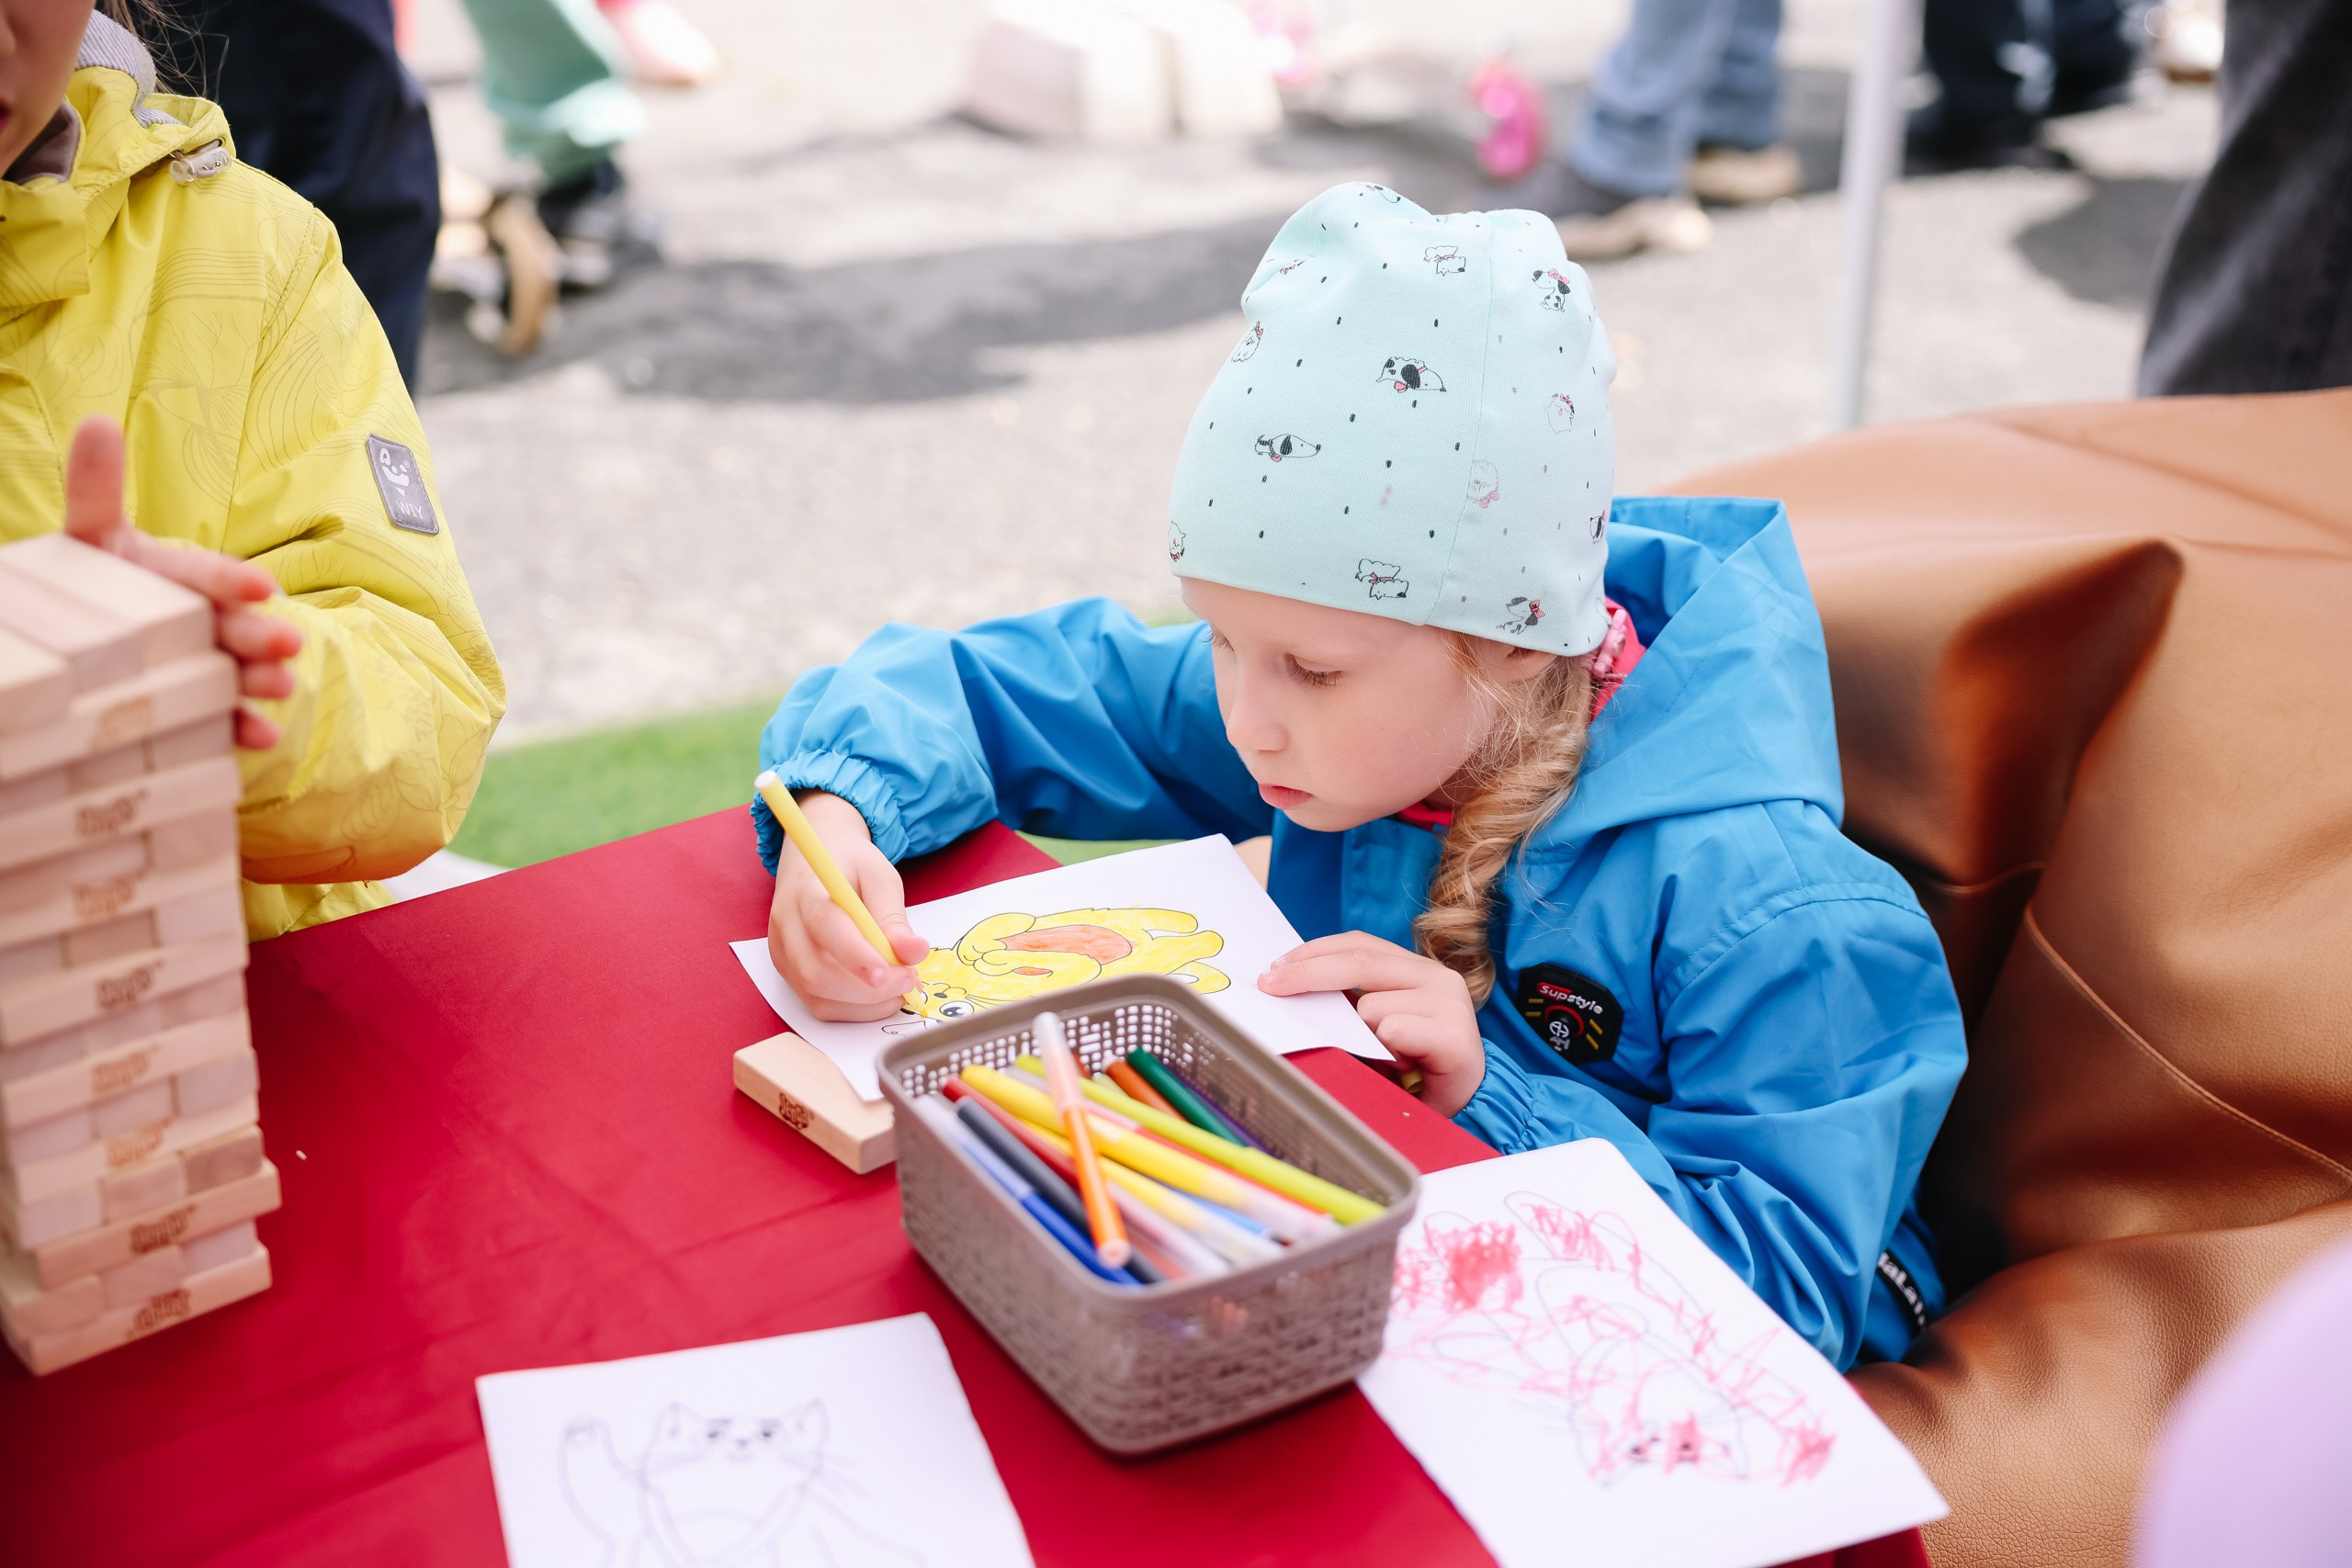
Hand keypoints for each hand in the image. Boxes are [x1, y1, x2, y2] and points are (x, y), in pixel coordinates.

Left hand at [64, 416, 302, 750]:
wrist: (78, 650)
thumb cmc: (95, 586)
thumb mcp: (92, 540)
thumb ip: (96, 488)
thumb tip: (99, 421)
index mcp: (170, 577)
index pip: (202, 573)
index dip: (228, 579)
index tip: (257, 587)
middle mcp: (193, 619)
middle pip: (228, 624)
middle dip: (259, 633)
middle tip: (288, 642)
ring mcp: (200, 662)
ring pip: (235, 669)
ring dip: (261, 678)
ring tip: (280, 686)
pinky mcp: (198, 705)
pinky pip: (222, 717)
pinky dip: (243, 728)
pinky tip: (260, 737)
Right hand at [765, 792, 929, 1021]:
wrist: (815, 860)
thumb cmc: (850, 866)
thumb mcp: (881, 877)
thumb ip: (894, 917)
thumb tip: (914, 953)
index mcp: (807, 890)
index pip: (824, 926)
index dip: (856, 955)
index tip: (893, 973)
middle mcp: (786, 924)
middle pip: (816, 971)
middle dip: (869, 989)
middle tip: (909, 980)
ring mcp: (782, 952)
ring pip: (816, 995)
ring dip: (865, 1003)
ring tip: (898, 985)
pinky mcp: (787, 972)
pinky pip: (817, 1003)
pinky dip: (854, 1008)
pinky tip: (878, 994)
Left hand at [1258, 931, 1486, 1115]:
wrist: (1467, 1108)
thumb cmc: (1415, 1067)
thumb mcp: (1377, 1026)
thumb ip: (1351, 1002)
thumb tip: (1291, 986)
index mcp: (1416, 968)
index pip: (1359, 944)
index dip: (1314, 951)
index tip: (1276, 965)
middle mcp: (1436, 976)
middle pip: (1359, 961)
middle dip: (1307, 973)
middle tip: (1271, 985)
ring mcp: (1449, 1002)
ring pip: (1371, 1006)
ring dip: (1362, 1035)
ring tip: (1385, 1057)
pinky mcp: (1454, 1034)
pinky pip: (1392, 1032)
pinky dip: (1385, 1052)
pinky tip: (1403, 1066)